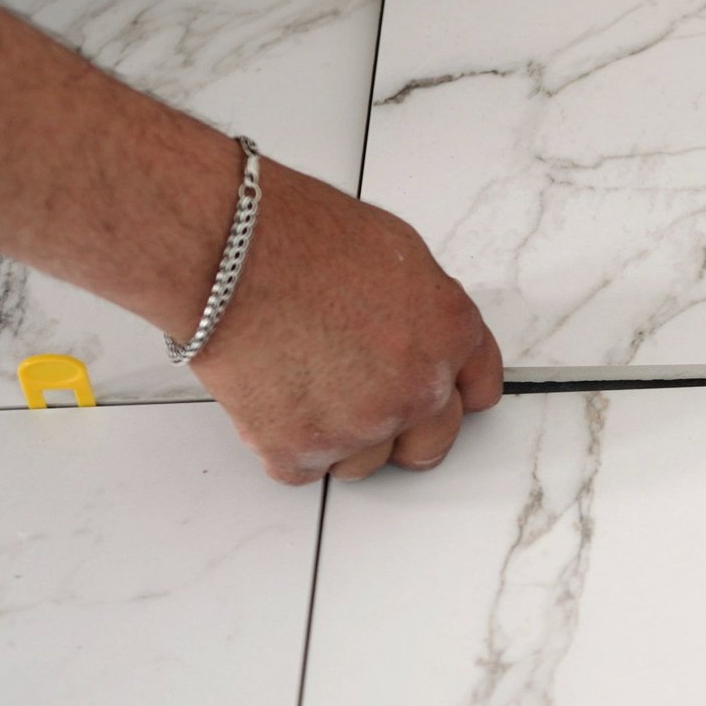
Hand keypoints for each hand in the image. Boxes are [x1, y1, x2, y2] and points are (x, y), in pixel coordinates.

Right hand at [189, 160, 501, 482]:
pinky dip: (285, 443)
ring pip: (365, 463)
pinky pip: (303, 469)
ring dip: (339, 440)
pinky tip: (270, 396)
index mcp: (450, 332)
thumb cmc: (296, 235)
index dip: (450, 393)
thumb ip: (422, 309)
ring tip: (303, 385)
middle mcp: (418, 386)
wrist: (226, 251)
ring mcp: (362, 424)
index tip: (435, 397)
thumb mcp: (395, 254)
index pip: (478, 390)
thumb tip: (418, 331)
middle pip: (430, 443)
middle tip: (361, 401)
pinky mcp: (301, 449)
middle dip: (402, 430)